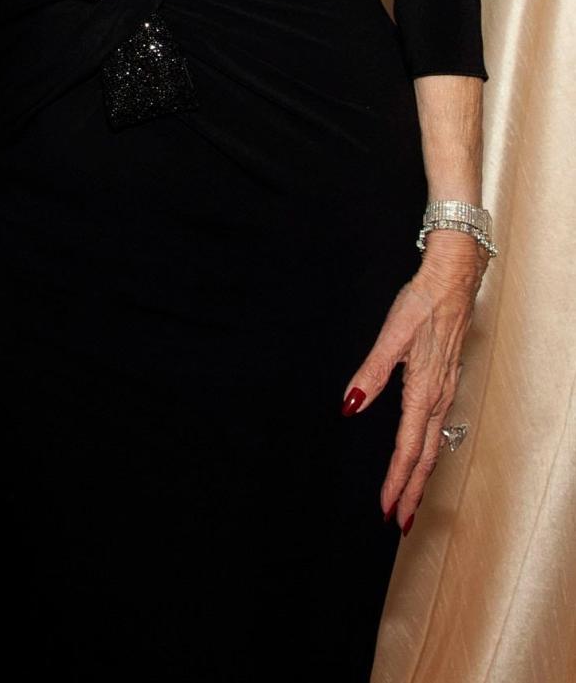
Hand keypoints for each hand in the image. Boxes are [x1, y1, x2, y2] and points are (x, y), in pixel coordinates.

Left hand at [342, 231, 484, 529]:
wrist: (453, 281)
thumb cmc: (421, 304)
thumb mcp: (391, 336)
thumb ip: (370, 373)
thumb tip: (349, 406)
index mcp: (423, 391)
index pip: (407, 448)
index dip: (396, 481)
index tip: (386, 508)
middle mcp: (438, 398)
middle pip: (425, 456)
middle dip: (412, 491)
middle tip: (400, 522)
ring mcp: (445, 392)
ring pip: (434, 444)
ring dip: (421, 476)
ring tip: (409, 500)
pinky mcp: (446, 383)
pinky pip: (437, 428)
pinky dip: (428, 452)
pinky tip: (421, 455)